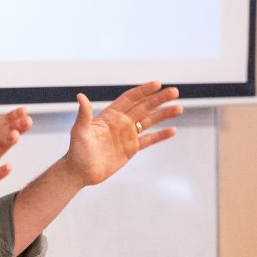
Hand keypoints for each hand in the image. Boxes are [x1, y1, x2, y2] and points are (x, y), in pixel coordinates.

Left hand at [60, 81, 182, 186]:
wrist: (80, 172)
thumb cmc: (77, 151)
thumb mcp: (80, 132)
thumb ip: (84, 115)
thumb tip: (80, 96)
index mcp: (110, 116)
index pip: (129, 99)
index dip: (143, 91)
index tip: (157, 84)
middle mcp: (121, 122)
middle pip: (143, 107)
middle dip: (159, 99)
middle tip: (175, 91)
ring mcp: (127, 135)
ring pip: (149, 121)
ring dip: (164, 114)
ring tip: (179, 107)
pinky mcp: (131, 148)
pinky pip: (149, 140)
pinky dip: (160, 135)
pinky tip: (173, 130)